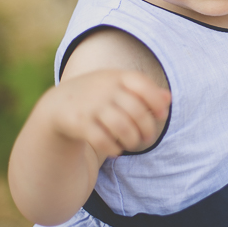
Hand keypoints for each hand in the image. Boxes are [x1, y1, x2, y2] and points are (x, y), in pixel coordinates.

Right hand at [41, 69, 170, 159]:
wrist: (59, 104)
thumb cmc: (100, 95)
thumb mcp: (120, 86)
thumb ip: (145, 91)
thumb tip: (168, 99)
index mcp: (117, 76)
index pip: (143, 85)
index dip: (157, 102)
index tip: (162, 115)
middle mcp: (104, 89)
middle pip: (136, 111)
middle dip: (147, 129)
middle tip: (147, 138)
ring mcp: (91, 106)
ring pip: (122, 127)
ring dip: (132, 140)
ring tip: (131, 144)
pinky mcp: (78, 123)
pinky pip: (102, 140)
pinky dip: (113, 148)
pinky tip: (115, 150)